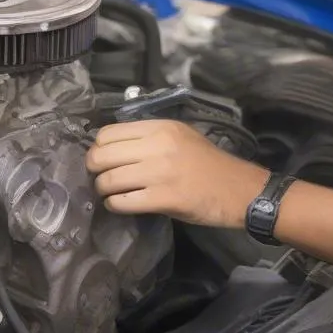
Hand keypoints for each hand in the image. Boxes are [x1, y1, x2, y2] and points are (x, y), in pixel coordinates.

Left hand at [86, 119, 269, 228]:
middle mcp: (157, 147)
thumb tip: (112, 146)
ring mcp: (159, 173)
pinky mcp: (163, 199)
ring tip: (111, 192)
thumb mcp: (180, 135)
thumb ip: (149, 136)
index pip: (108, 133)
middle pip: (102, 155)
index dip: (98, 147)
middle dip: (94, 169)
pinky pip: (122, 202)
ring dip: (103, 189)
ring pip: (108, 180)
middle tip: (100, 176)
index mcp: (160, 127)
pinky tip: (120, 204)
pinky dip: (115, 205)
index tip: (102, 158)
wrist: (238, 189)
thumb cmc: (208, 163)